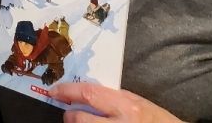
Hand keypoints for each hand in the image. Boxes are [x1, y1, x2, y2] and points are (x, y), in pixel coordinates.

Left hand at [53, 82, 182, 121]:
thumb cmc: (157, 120)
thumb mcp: (137, 102)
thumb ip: (113, 99)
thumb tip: (87, 95)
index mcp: (126, 106)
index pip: (88, 94)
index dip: (67, 92)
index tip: (54, 91)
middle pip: (80, 120)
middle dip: (69, 116)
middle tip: (69, 113)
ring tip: (81, 122)